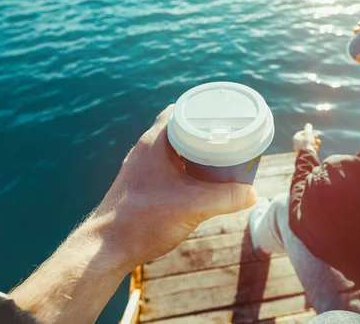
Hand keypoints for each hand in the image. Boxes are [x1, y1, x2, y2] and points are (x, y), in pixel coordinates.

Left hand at [95, 105, 257, 266]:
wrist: (107, 248)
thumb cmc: (143, 221)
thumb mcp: (193, 207)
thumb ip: (226, 198)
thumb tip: (252, 194)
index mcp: (154, 142)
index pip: (180, 110)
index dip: (203, 111)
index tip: (225, 118)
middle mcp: (145, 150)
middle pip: (179, 130)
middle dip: (205, 134)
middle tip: (228, 142)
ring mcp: (140, 168)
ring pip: (173, 151)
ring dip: (195, 153)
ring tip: (219, 162)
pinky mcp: (140, 185)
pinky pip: (167, 168)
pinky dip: (185, 170)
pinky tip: (198, 184)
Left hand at [293, 123, 320, 152]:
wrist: (307, 156)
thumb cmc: (307, 144)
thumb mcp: (308, 134)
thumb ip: (308, 129)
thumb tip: (308, 124)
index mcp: (296, 138)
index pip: (301, 132)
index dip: (307, 131)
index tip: (312, 132)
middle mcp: (297, 144)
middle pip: (306, 138)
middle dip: (312, 137)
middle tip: (316, 136)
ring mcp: (301, 149)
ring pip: (309, 144)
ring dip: (315, 142)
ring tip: (319, 142)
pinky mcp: (305, 154)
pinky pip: (309, 149)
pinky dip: (313, 148)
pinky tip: (316, 148)